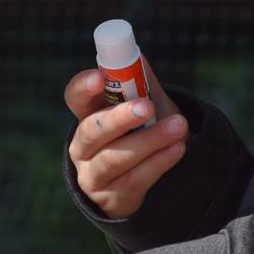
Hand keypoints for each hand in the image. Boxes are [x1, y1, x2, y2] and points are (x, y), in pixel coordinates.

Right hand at [65, 65, 185, 217]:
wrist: (144, 178)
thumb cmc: (140, 131)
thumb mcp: (141, 106)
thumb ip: (139, 84)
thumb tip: (139, 56)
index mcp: (85, 115)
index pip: (74, 97)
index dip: (83, 87)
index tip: (100, 76)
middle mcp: (82, 146)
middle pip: (91, 131)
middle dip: (119, 118)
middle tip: (146, 106)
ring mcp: (93, 175)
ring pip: (114, 159)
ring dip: (148, 141)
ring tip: (179, 127)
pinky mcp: (112, 198)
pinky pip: (134, 180)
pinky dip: (158, 163)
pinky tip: (177, 149)